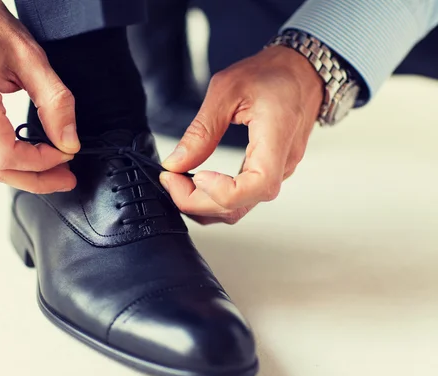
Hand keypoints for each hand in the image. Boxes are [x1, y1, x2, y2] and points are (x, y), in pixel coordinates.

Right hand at [0, 0, 78, 192]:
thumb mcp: (32, 58)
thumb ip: (55, 103)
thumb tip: (68, 142)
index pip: (6, 155)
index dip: (40, 164)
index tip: (64, 156)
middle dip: (35, 179)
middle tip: (63, 178)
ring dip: (17, 174)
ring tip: (46, 169)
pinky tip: (17, 156)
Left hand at [160, 46, 323, 224]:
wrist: (301, 71)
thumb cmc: (271, 73)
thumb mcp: (226, 89)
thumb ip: (201, 130)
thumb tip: (176, 164)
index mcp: (277, 138)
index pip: (258, 186)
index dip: (223, 191)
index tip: (196, 176)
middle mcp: (282, 163)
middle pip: (240, 205)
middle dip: (198, 201)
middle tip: (170, 179)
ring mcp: (277, 171)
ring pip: (239, 208)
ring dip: (203, 204)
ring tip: (178, 182)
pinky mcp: (269, 172)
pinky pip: (242, 199)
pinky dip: (214, 198)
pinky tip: (195, 184)